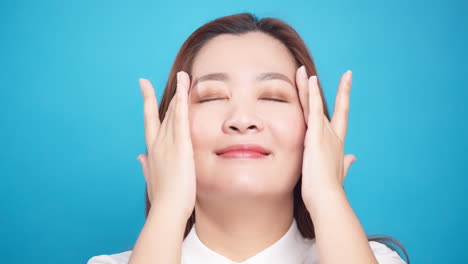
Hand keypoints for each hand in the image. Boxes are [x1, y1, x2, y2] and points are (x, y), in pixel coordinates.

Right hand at [136, 71, 195, 219]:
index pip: (151, 120)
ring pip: (173, 111)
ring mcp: (168, 143)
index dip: (148, 102)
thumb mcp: (152, 179)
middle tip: (177, 75)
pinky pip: (181, 119)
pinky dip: (181, 102)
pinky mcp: (180, 146)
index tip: (145, 85)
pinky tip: (184, 89)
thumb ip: (146, 166)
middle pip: (164, 112)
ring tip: (185, 75)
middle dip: (169, 92)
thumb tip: (139, 157)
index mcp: (153, 150)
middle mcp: (158, 142)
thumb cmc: (162, 198)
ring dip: (179, 92)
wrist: (167, 209)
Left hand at [295, 66, 356, 205]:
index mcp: (336, 143)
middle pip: (332, 107)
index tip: (349, 88)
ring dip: (309, 86)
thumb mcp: (338, 173)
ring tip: (303, 70)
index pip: (341, 118)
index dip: (344, 101)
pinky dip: (311, 93)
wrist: (326, 198)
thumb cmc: (328, 190)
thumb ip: (346, 163)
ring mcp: (324, 133)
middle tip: (347, 75)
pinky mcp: (315, 135)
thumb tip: (353, 158)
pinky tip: (309, 79)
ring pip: (316, 104)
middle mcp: (333, 135)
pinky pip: (312, 109)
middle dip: (340, 90)